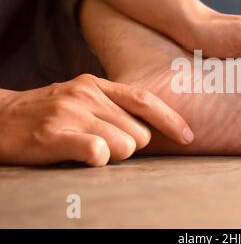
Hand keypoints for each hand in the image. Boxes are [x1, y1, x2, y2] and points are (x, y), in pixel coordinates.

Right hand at [0, 74, 193, 165]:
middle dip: (130, 145)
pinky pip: (98, 152)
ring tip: (88, 147)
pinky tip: (83, 155)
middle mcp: (88, 95)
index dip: (170, 120)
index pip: (146, 101)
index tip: (188, 136)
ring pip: (124, 146)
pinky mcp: (55, 134)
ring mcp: (72, 113)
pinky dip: (97, 159)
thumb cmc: (49, 112)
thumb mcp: (83, 98)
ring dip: (113, 155)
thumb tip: (151, 125)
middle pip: (139, 133)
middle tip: (104, 143)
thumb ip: (114, 106)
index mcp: (97, 85)